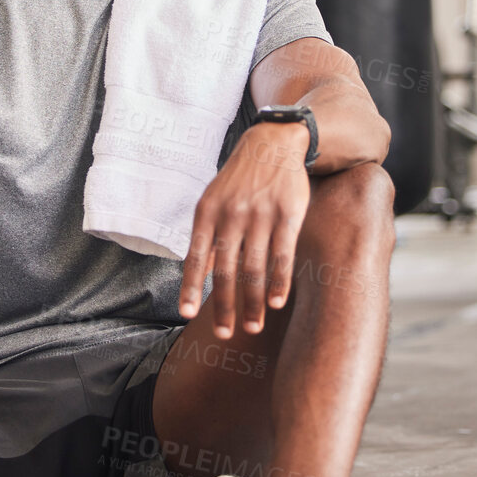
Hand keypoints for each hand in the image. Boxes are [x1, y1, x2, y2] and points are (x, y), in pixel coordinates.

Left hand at [179, 123, 311, 337]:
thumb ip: (208, 237)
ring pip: (254, 268)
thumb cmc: (240, 179)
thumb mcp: (214, 201)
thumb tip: (201, 276)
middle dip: (224, 306)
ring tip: (252, 327)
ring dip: (252, 303)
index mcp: (207, 213)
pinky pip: (282, 254)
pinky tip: (276, 302)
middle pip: (226, 270)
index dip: (191, 288)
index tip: (188, 315)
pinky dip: (278, 281)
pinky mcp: (288, 214)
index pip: (196, 258)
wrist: (273, 142)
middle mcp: (231, 215)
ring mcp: (260, 214)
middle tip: (225, 334)